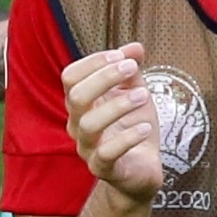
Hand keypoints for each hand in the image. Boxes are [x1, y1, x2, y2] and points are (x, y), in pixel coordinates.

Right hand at [61, 46, 171, 202]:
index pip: (71, 76)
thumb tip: (135, 47)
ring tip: (145, 96)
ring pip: (90, 124)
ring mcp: (87, 148)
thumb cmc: (133, 128)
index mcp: (81, 103)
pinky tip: (145, 128)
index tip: (122, 56)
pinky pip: (106, 153)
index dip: (93, 62)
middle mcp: (77, 124)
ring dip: (119, 105)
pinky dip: (127, 138)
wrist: (142, 170)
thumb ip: (132, 71)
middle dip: (104, 78)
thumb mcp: (136, 94)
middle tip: (132, 69)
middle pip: (76, 96)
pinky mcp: (102, 169)